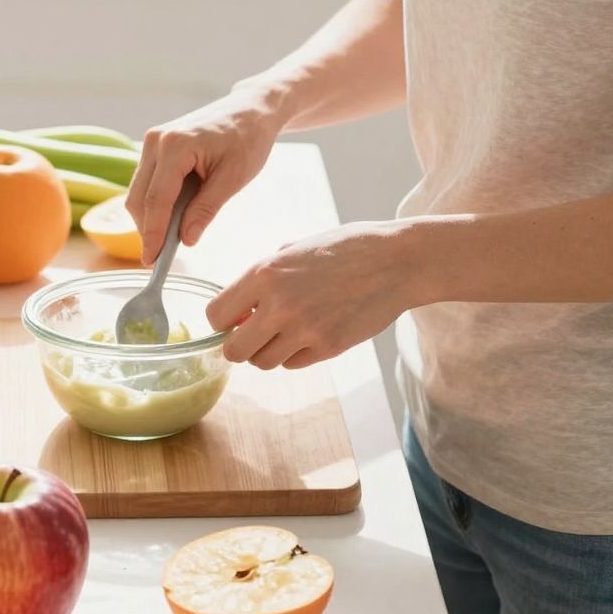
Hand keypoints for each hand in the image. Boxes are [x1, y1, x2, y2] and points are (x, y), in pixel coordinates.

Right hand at [126, 90, 279, 265]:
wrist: (251, 109)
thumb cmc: (248, 138)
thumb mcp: (233, 179)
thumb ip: (206, 210)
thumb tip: (185, 239)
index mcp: (175, 146)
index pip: (156, 200)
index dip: (153, 234)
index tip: (152, 260)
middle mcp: (156, 141)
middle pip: (139, 199)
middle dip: (148, 230)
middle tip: (164, 256)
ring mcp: (152, 142)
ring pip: (138, 192)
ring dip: (152, 217)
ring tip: (174, 236)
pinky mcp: (155, 146)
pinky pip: (147, 182)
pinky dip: (156, 203)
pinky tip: (175, 216)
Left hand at [205, 220, 422, 368]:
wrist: (396, 261)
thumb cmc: (346, 248)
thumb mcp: (295, 249)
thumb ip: (263, 276)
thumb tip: (239, 305)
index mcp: (265, 273)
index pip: (216, 315)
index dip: (223, 320)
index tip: (236, 317)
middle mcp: (280, 305)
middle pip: (234, 350)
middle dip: (240, 344)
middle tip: (254, 332)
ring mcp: (304, 330)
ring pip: (263, 362)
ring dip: (269, 350)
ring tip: (287, 330)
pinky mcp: (327, 348)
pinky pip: (293, 364)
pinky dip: (295, 354)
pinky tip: (312, 331)